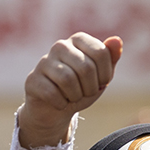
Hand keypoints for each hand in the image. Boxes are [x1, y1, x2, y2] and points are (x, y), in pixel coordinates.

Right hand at [18, 33, 122, 148]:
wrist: (56, 109)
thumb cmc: (81, 88)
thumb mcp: (101, 75)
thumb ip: (111, 58)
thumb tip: (116, 41)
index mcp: (78, 40)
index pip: (100, 53)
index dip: (105, 75)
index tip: (100, 83)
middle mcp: (60, 46)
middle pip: (85, 68)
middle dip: (90, 88)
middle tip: (85, 92)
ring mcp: (44, 62)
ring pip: (67, 80)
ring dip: (75, 96)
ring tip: (73, 97)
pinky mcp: (32, 80)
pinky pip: (52, 93)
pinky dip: (61, 104)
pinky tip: (59, 103)